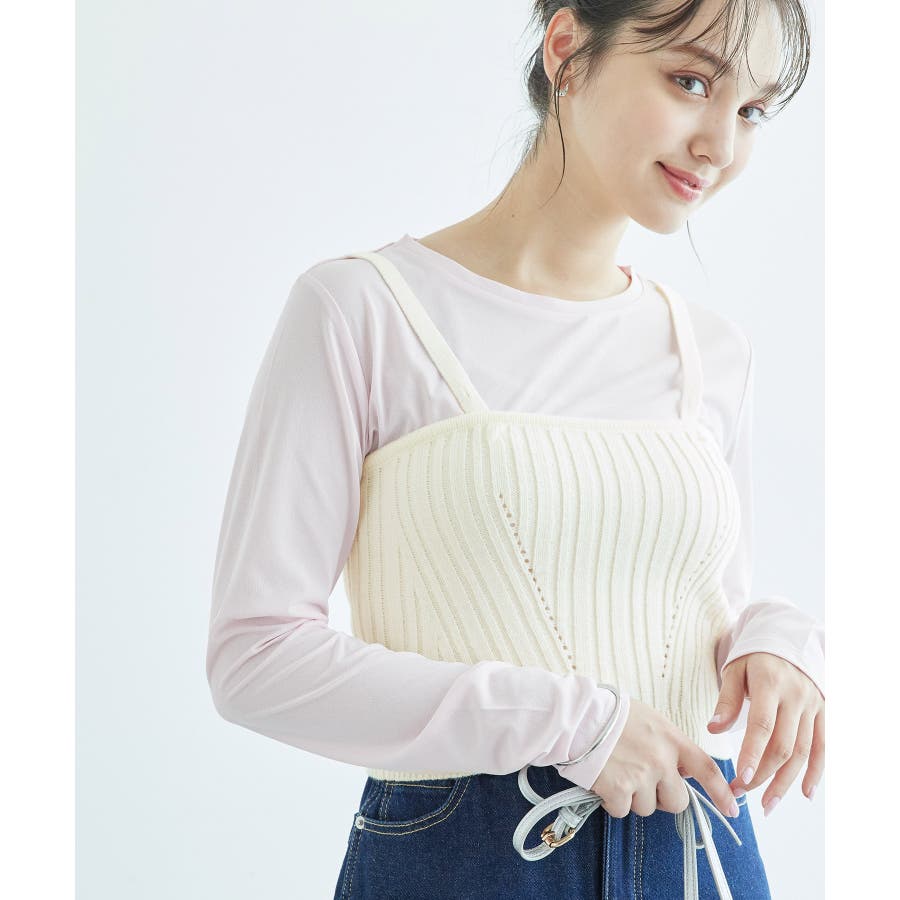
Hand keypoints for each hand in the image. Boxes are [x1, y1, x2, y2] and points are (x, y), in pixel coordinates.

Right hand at [590, 697, 739, 820]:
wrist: (576, 716)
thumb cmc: (609, 713)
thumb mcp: (648, 719)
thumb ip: (667, 743)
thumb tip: (679, 770)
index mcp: (671, 739)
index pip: (706, 769)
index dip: (721, 792)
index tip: (732, 809)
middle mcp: (661, 760)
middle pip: (677, 801)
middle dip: (662, 797)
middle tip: (642, 782)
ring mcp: (641, 777)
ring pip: (647, 808)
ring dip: (633, 797)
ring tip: (616, 771)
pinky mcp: (618, 790)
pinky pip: (622, 810)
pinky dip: (612, 801)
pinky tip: (603, 779)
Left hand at [707, 651, 824, 815]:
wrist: (788, 639)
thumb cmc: (755, 657)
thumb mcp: (735, 669)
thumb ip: (726, 699)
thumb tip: (713, 728)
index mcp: (770, 683)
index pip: (762, 725)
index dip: (752, 753)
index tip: (740, 778)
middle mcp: (796, 697)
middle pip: (783, 745)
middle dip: (762, 774)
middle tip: (740, 792)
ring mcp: (813, 707)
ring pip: (802, 752)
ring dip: (785, 782)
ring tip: (767, 804)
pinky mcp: (823, 714)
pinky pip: (822, 747)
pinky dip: (815, 772)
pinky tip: (804, 793)